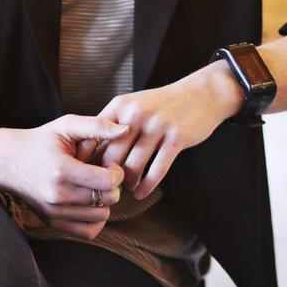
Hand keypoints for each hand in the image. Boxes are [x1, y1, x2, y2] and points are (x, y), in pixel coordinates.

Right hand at [0, 115, 127, 241]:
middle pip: (108, 199)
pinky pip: (89, 232)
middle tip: (101, 172)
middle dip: (112, 185)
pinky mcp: (53, 223)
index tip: (108, 163)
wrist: (7, 161)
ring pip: (102, 216)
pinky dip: (96, 219)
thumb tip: (126, 130)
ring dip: (104, 201)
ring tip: (92, 185)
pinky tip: (89, 201)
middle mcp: (58, 196)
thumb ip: (97, 125)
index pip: (107, 182)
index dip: (117, 171)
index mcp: (62, 170)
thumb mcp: (66, 126)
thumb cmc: (40, 141)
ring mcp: (54, 213)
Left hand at [97, 66, 241, 199]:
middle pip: (112, 155)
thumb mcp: (134, 105)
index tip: (86, 175)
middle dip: (108, 176)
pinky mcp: (177, 137)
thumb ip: (113, 125)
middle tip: (108, 188)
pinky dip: (147, 186)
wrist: (201, 93)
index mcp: (120, 105)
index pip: (94, 136)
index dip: (88, 159)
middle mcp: (135, 114)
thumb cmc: (162, 105)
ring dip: (128, 183)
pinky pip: (157, 169)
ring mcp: (157, 125)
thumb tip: (90, 153)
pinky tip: (142, 193)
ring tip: (127, 190)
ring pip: (133, 165)